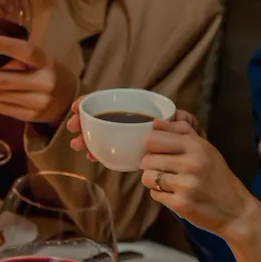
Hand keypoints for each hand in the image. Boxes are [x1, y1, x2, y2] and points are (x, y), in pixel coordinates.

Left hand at [0, 36, 77, 127]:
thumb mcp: (41, 60)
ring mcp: (35, 103)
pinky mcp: (27, 116)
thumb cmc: (47, 73)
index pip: (27, 52)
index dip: (8, 46)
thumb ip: (19, 57)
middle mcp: (43, 84)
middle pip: (3, 80)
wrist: (67, 102)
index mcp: (47, 63)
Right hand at [63, 96, 198, 159]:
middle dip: (83, 121)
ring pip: (101, 133)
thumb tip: (165, 121)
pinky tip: (92, 155)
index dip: (91, 101)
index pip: (111, 100)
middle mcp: (130, 120)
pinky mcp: (125, 152)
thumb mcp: (187, 127)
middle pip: (101, 116)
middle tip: (71, 128)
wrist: (188, 161)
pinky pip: (107, 149)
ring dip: (86, 137)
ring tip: (77, 145)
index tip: (77, 107)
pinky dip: (98, 151)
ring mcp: (126, 136)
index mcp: (141, 108)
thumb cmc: (188, 140)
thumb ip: (182, 121)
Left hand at [139, 120, 255, 239]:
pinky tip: (175, 194)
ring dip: (154, 181)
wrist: (236, 210)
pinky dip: (161, 195)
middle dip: (152, 165)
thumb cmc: (217, 177)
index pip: (153, 139)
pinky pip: (154, 195)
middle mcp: (192, 163)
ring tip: (169, 182)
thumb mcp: (206, 148)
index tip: (160, 151)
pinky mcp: (181, 204)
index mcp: (198, 146)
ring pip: (147, 177)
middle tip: (165, 169)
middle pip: (146, 159)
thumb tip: (156, 122)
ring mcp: (186, 184)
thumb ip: (182, 131)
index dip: (152, 146)